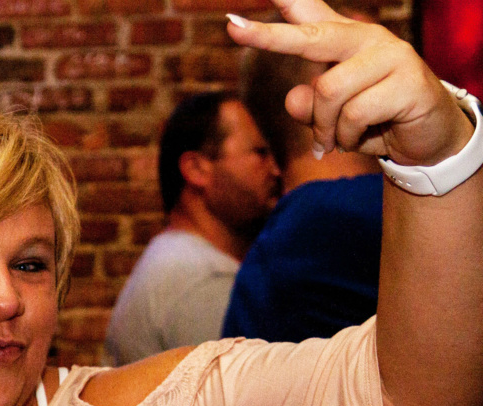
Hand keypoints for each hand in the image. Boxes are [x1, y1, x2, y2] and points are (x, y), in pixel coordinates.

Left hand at [227, 0, 474, 166]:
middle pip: (311, 36)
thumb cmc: (373, 121)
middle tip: (232, 28)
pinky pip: (354, 114)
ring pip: (328, 91)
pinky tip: (360, 138)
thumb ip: (308, 106)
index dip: (287, 1)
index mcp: (346, 41)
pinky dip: (347, 136)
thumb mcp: (331, 117)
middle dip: (269, 35)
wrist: (426, 139)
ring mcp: (392, 56)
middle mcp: (368, 38)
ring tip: (338, 139)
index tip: (242, 5)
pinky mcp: (408, 82)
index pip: (311, 14)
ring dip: (325, 127)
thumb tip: (294, 97)